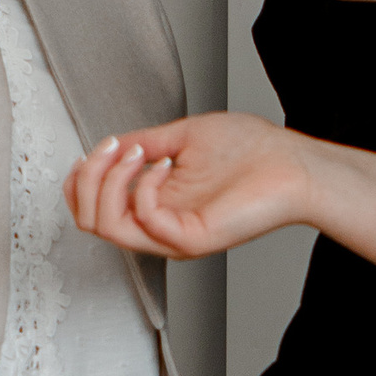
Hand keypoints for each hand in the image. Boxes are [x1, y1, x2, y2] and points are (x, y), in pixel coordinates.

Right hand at [66, 116, 318, 260]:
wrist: (294, 164)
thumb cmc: (252, 151)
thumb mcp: (183, 136)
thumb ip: (145, 142)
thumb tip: (111, 144)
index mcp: (154, 205)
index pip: (91, 209)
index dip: (81, 179)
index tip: (99, 147)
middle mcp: (158, 226)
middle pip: (88, 221)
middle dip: (88, 177)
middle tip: (114, 147)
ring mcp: (173, 236)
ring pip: (107, 226)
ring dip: (109, 180)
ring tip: (137, 152)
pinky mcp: (191, 238)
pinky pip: (145, 220)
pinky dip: (144, 185)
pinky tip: (167, 164)